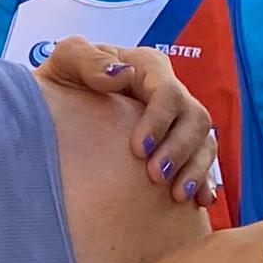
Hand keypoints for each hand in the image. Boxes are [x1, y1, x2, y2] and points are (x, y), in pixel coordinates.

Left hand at [38, 42, 221, 207]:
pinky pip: (202, 164)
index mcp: (147, 67)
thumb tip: (122, 75)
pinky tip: (198, 202)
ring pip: (204, 142)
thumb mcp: (65, 63)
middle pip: (195, 118)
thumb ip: (87, 60)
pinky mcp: (179, 148)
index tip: (139, 149)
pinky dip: (202, 182)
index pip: (167, 91)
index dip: (159, 120)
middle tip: (156, 177)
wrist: (58, 114)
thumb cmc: (62, 84)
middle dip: (179, 149)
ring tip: (177, 196)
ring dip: (194, 169)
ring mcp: (178, 121)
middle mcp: (169, 93)